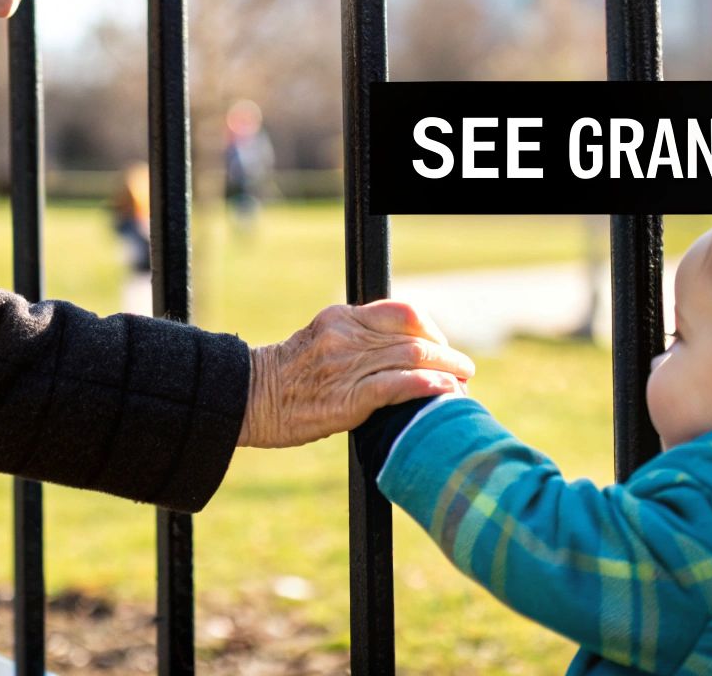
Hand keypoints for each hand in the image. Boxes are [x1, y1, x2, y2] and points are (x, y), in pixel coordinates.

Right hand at [237, 300, 473, 448]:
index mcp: (341, 317)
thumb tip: (394, 354)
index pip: (401, 312)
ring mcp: (345, 365)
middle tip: (464, 369)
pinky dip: (425, 385)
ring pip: (410, 358)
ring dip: (445, 370)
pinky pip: (395, 385)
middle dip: (445, 353)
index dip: (431, 328)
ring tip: (462, 383)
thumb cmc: (285, 379)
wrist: (247, 398)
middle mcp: (346, 335)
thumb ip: (353, 340)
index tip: (441, 346)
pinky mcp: (346, 396)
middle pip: (412, 336)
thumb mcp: (318, 342)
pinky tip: (444, 391)